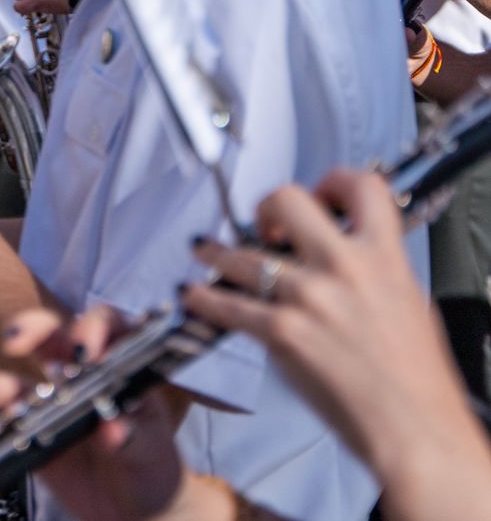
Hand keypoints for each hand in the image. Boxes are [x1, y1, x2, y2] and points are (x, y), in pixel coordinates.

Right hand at [0, 306, 197, 520]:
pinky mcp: (23, 433)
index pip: (106, 328)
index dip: (94, 328)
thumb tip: (116, 428)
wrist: (136, 511)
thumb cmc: (152, 471)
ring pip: (14, 383)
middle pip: (49, 338)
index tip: (84, 348)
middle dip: (30, 329)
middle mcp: (76, 375)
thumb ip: (137, 437)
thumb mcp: (153, 452)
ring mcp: (46, 402)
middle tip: (15, 341)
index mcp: (116, 368)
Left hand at [186, 170, 478, 483]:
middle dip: (266, 206)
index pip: (363, 187)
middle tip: (261, 222)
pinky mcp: (281, 331)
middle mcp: (344, 268)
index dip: (335, 179)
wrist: (417, 430)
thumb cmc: (417, 380)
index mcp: (384, 258)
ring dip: (214, 251)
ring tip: (204, 250)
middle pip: (288, 199)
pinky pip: (227, 304)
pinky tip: (193, 295)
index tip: (320, 190)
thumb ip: (375, 270)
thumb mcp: (410, 303)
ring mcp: (308, 297)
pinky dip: (203, 298)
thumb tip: (348, 256)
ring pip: (241, 252)